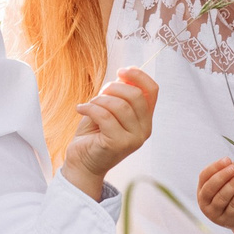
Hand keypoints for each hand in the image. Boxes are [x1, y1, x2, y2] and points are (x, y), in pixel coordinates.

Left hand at [61, 66, 157, 195]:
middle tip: (99, 94)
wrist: (82, 163)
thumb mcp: (108, 109)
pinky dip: (89, 108)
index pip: (152, 90)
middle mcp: (144, 130)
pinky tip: (80, 109)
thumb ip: (119, 94)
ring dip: (100, 100)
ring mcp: (133, 139)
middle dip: (114, 88)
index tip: (121, 71)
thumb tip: (124, 74)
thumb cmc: (94, 134)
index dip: (138, 75)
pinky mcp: (118, 144)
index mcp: (145, 119)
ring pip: (120, 106)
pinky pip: (105, 116)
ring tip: (89, 105)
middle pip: (136, 95)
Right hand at [196, 158, 233, 232]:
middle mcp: (205, 204)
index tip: (227, 160)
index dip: (215, 167)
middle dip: (222, 175)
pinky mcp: (229, 219)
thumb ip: (228, 174)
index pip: (204, 176)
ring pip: (222, 197)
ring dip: (233, 183)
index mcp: (202, 191)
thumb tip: (231, 163)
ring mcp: (215, 214)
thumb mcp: (230, 183)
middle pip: (210, 188)